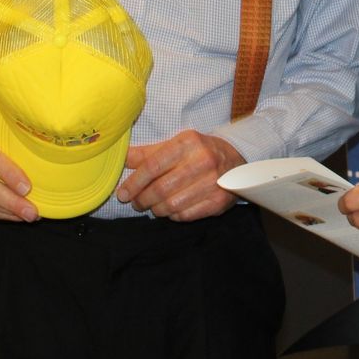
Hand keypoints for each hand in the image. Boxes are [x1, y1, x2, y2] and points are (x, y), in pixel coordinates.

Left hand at [117, 129, 244, 220]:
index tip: (123, 193)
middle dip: (142, 199)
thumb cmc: (199, 151)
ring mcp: (213, 183)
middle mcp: (202, 161)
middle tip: (135, 202)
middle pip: (161, 188)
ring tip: (152, 206)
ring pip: (172, 205)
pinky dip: (172, 215)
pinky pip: (185, 215)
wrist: (236, 159)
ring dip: (156, 209)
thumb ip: (148, 153)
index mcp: (188, 143)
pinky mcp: (218, 202)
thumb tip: (122, 157)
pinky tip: (170, 210)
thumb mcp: (176, 144)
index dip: (134, 182)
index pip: (153, 166)